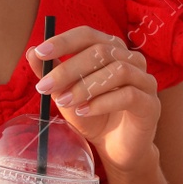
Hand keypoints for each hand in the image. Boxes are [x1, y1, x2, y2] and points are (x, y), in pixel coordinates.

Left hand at [25, 25, 160, 173]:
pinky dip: (102, 103)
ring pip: (118, 71)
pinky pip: (128, 95)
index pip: (88, 35)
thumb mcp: (66, 94)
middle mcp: (132, 60)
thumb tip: (31, 52)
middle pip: (101, 51)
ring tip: (64, 102)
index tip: (40, 53)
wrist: (115, 149)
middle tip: (45, 86)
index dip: (64, 41)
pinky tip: (84, 112)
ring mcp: (145, 81)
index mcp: (112, 50)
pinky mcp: (151, 105)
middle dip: (69, 68)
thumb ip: (51, 73)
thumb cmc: (93, 116)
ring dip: (85, 86)